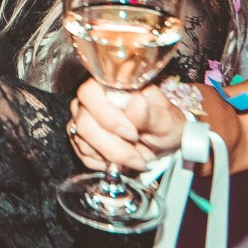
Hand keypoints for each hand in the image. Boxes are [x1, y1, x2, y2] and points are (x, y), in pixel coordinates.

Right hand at [69, 83, 183, 172]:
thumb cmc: (164, 125)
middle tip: (138, 154)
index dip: (108, 117)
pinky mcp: (80, 139)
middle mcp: (91, 99)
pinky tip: (122, 160)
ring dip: (113, 156)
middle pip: (84, 122)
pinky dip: (106, 163)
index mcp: (110, 84)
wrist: (162, 144)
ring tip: (136, 158)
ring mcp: (82, 118)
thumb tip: (137, 102)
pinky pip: (84, 155)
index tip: (134, 134)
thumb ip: (151, 113)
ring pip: (83, 141)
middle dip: (113, 145)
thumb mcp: (167, 120)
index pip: (90, 93)